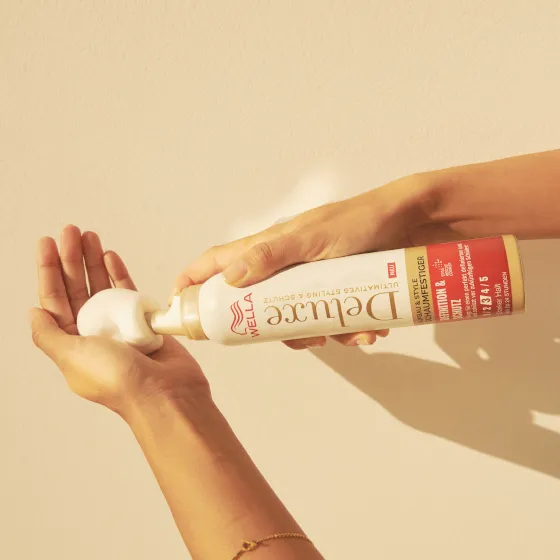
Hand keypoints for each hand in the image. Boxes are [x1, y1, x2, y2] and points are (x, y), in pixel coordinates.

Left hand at [28, 225, 209, 416]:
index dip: (48, 270)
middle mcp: (93, 332)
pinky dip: (119, 274)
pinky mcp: (143, 321)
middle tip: (70, 231)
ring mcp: (119, 326)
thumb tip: (34, 311)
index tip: (47, 243)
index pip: (54, 299)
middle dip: (71, 258)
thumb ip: (48, 333)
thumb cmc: (119, 380)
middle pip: (77, 287)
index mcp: (71, 342)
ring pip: (102, 286)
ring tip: (90, 236)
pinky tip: (112, 257)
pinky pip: (128, 292)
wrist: (165, 393)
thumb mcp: (71, 356)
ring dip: (94, 261)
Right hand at [173, 173, 447, 348]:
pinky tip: (368, 332)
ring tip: (351, 334)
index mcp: (270, 246)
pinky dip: (346, 331)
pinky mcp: (333, 290)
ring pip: (294, 318)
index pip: (220, 261)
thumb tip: (232, 277)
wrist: (411, 224)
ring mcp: (309, 279)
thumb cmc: (360, 221)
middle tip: (300, 340)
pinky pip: (327, 319)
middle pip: (256, 304)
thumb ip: (274, 253)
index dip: (195, 280)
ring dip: (320, 333)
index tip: (180, 304)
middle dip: (274, 329)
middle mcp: (284, 264)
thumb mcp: (315, 237)